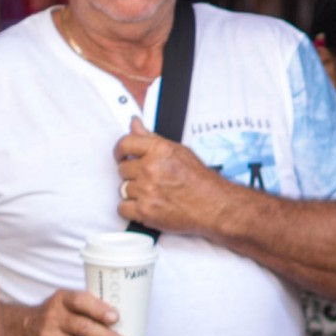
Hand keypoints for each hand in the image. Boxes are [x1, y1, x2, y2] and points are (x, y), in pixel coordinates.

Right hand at [4, 289, 128, 335]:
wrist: (19, 334)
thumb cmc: (55, 319)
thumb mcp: (65, 305)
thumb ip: (88, 309)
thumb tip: (126, 323)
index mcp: (61, 300)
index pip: (80, 301)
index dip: (98, 309)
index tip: (116, 317)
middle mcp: (52, 319)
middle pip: (84, 329)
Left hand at [113, 119, 227, 235]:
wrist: (214, 207)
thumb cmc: (201, 181)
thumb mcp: (179, 152)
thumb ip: (152, 138)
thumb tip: (135, 124)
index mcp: (159, 150)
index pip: (125, 143)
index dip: (120, 150)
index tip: (122, 155)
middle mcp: (151, 169)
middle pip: (122, 169)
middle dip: (133, 174)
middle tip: (149, 179)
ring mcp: (147, 191)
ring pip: (123, 189)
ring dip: (134, 192)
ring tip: (153, 193)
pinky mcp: (145, 211)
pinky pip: (123, 208)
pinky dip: (132, 209)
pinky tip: (146, 206)